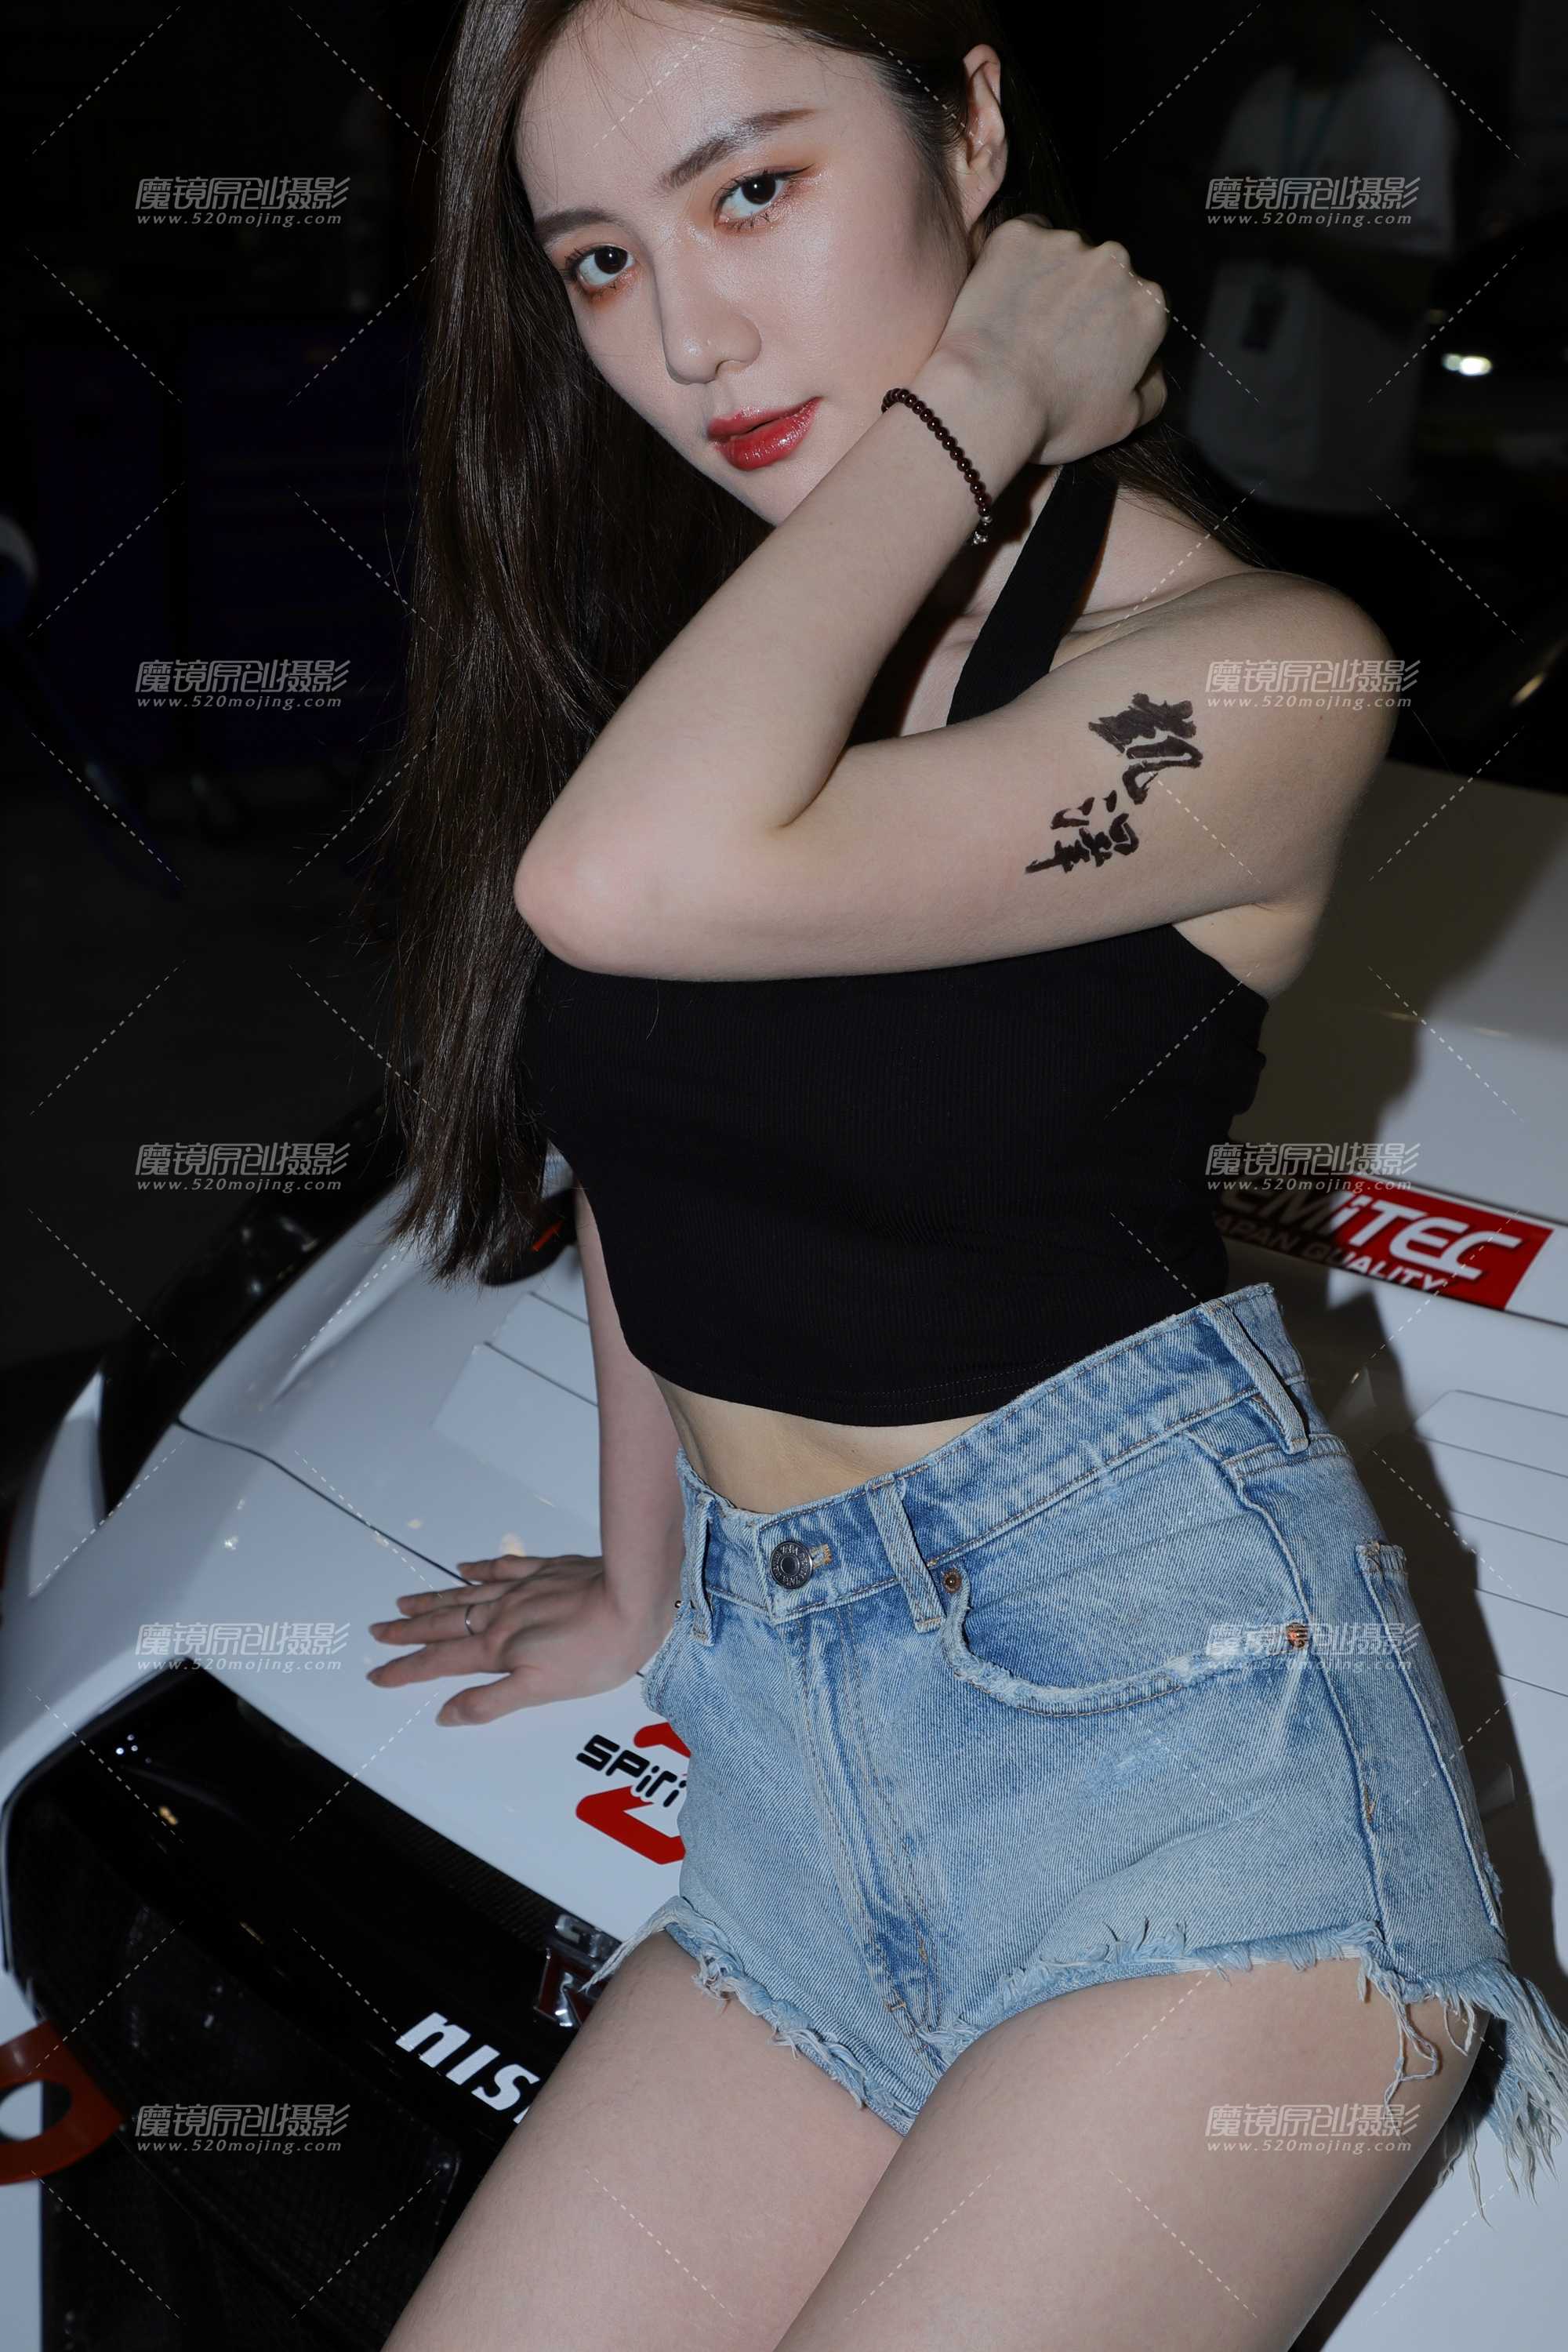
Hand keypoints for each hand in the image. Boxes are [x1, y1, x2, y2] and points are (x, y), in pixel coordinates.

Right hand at [366, 1550, 674, 1726]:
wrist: (636, 1599)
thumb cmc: (596, 1652)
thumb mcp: (542, 1691)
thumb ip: (490, 1702)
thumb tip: (445, 1713)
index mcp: (499, 1649)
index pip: (440, 1662)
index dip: (406, 1670)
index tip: (377, 1673)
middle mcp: (502, 1616)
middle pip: (445, 1624)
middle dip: (407, 1631)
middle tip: (377, 1631)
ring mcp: (524, 1589)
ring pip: (466, 1594)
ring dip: (432, 1600)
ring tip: (403, 1602)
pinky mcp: (548, 1570)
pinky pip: (503, 1567)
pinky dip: (479, 1568)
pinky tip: (465, 1566)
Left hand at [936, 217, 1167, 466]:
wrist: (987, 397)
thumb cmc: (1054, 418)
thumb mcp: (1121, 424)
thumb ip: (1152, 392)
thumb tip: (1154, 372)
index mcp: (1148, 307)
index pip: (1140, 307)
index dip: (1114, 329)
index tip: (1089, 349)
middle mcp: (1116, 263)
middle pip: (1107, 274)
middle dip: (1087, 298)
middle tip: (1052, 337)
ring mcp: (1067, 243)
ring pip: (1066, 253)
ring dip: (1053, 277)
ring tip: (1023, 320)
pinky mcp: (1020, 234)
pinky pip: (1026, 237)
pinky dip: (1018, 259)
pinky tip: (1005, 295)